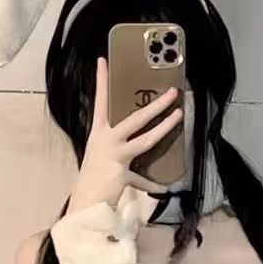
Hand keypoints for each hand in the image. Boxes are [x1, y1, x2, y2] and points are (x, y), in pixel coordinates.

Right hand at [67, 57, 181, 212]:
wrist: (84, 202)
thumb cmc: (92, 180)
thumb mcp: (104, 160)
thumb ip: (123, 156)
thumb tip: (143, 159)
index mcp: (98, 134)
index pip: (100, 102)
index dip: (101, 81)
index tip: (103, 61)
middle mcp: (105, 139)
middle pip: (135, 118)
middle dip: (155, 105)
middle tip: (171, 92)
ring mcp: (114, 154)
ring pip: (145, 138)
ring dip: (164, 126)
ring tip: (178, 115)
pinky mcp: (121, 170)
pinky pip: (143, 178)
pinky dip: (153, 184)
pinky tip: (164, 187)